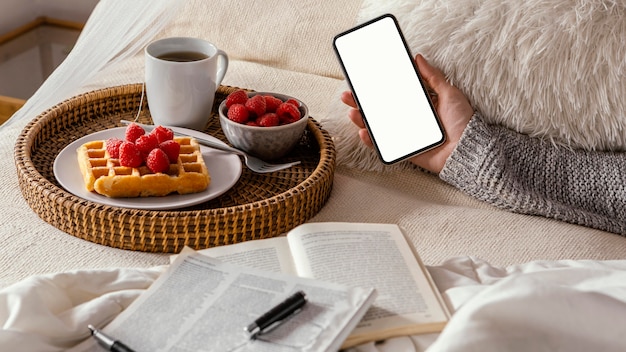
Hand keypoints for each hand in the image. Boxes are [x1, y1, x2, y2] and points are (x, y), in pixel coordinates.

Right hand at [340, 54, 473, 172]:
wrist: (468, 150)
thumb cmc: (463, 122)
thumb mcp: (449, 93)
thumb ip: (433, 77)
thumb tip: (418, 58)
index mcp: (419, 105)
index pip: (393, 95)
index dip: (377, 89)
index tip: (363, 81)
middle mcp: (410, 119)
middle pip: (380, 110)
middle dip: (362, 103)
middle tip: (348, 95)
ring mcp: (405, 135)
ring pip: (378, 127)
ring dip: (362, 119)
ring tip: (353, 112)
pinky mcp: (405, 150)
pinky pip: (384, 146)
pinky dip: (372, 140)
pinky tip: (364, 132)